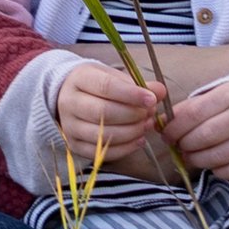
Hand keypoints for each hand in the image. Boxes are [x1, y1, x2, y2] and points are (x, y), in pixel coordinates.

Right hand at [57, 59, 183, 180]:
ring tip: (146, 125)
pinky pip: (102, 152)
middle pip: (104, 112)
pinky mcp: (74, 146)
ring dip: (131, 132)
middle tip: (150, 114)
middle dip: (133, 115)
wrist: (70, 97)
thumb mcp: (114, 76)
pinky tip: (138, 140)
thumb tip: (160, 91)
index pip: (106, 86)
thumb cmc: (97, 85)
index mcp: (79, 79)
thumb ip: (137, 84)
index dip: (131, 94)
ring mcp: (70, 127)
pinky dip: (125, 148)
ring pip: (103, 135)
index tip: (151, 99)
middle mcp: (69, 103)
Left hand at [161, 76, 228, 182]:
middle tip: (179, 145)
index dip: (175, 127)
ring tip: (191, 155)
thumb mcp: (217, 95)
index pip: (194, 113)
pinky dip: (215, 170)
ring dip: (196, 159)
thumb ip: (192, 107)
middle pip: (204, 136)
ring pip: (214, 157)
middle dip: (184, 144)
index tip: (166, 133)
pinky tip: (213, 161)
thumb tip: (164, 123)